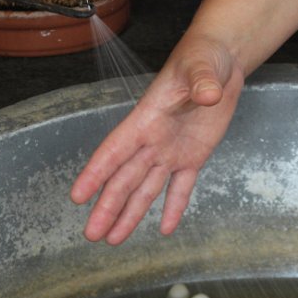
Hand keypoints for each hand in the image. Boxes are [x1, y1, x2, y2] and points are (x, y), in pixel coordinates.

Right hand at [70, 35, 244, 244]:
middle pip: (125, 179)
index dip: (96, 173)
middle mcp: (153, 140)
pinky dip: (174, 207)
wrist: (220, 62)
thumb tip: (209, 95)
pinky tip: (166, 230)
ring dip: (130, 214)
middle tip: (91, 235)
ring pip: (146, 189)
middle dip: (108, 207)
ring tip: (113, 240)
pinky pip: (181, 187)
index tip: (77, 196)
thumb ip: (202, 83)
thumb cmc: (202, 57)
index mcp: (146, 118)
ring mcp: (171, 151)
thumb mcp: (202, 66)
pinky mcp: (193, 156)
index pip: (115, 150)